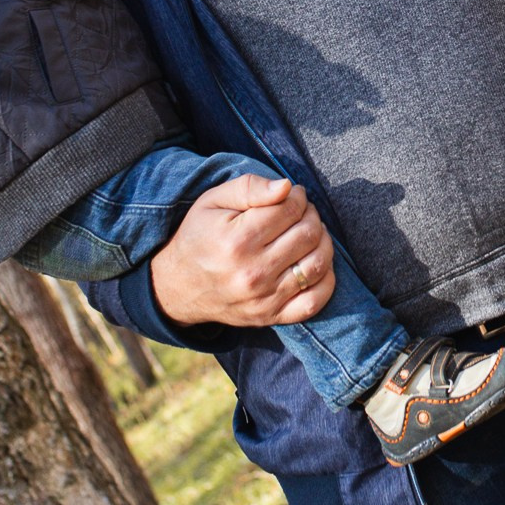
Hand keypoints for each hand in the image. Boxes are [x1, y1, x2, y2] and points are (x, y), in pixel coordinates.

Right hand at [151, 174, 337, 328]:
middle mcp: (252, 272)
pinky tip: (315, 262)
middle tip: (303, 211)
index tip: (293, 194)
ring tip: (311, 233)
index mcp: (237, 240)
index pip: (290, 209)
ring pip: (317, 264)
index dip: (298, 196)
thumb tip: (288, 187)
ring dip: (323, 242)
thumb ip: (250, 187)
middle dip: (312, 215)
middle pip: (308, 234)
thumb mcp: (213, 201)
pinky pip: (315, 302)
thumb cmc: (200, 236)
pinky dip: (326, 280)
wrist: (178, 286)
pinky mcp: (271, 316)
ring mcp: (264, 298)